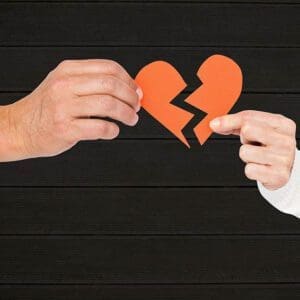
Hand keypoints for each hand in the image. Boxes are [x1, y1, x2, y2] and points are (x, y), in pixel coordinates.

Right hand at [0, 59, 141, 160]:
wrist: (19, 128)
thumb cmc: (46, 108)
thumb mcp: (63, 85)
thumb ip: (90, 83)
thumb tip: (126, 89)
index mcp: (68, 71)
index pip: (108, 68)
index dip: (128, 80)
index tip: (136, 91)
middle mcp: (65, 85)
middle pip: (111, 85)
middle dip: (131, 97)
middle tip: (136, 106)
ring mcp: (63, 107)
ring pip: (108, 105)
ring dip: (127, 114)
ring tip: (131, 119)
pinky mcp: (64, 128)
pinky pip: (99, 127)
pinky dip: (112, 130)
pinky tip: (112, 131)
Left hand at [210, 110, 296, 189]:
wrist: (284, 169)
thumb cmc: (268, 146)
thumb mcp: (256, 129)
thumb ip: (235, 123)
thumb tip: (215, 124)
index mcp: (282, 124)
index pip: (249, 117)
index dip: (228, 121)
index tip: (214, 124)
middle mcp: (286, 140)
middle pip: (248, 130)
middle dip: (244, 138)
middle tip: (252, 144)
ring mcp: (284, 158)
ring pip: (245, 152)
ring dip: (246, 156)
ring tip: (257, 156)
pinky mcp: (278, 175)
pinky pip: (249, 170)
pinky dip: (251, 170)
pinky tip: (261, 167)